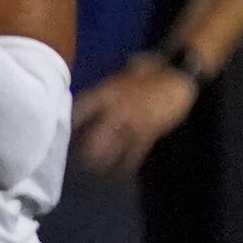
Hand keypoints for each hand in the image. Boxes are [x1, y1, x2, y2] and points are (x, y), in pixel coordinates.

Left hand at [72, 57, 198, 175]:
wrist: (179, 74)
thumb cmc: (152, 70)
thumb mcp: (124, 73)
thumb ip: (109, 86)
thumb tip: (96, 92)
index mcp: (107, 93)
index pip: (80, 111)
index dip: (71, 123)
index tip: (64, 132)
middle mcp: (115, 110)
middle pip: (93, 136)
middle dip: (84, 149)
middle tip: (77, 158)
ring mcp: (132, 123)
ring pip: (112, 148)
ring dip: (102, 161)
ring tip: (94, 169)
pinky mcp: (149, 133)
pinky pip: (135, 153)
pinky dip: (127, 164)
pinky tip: (120, 172)